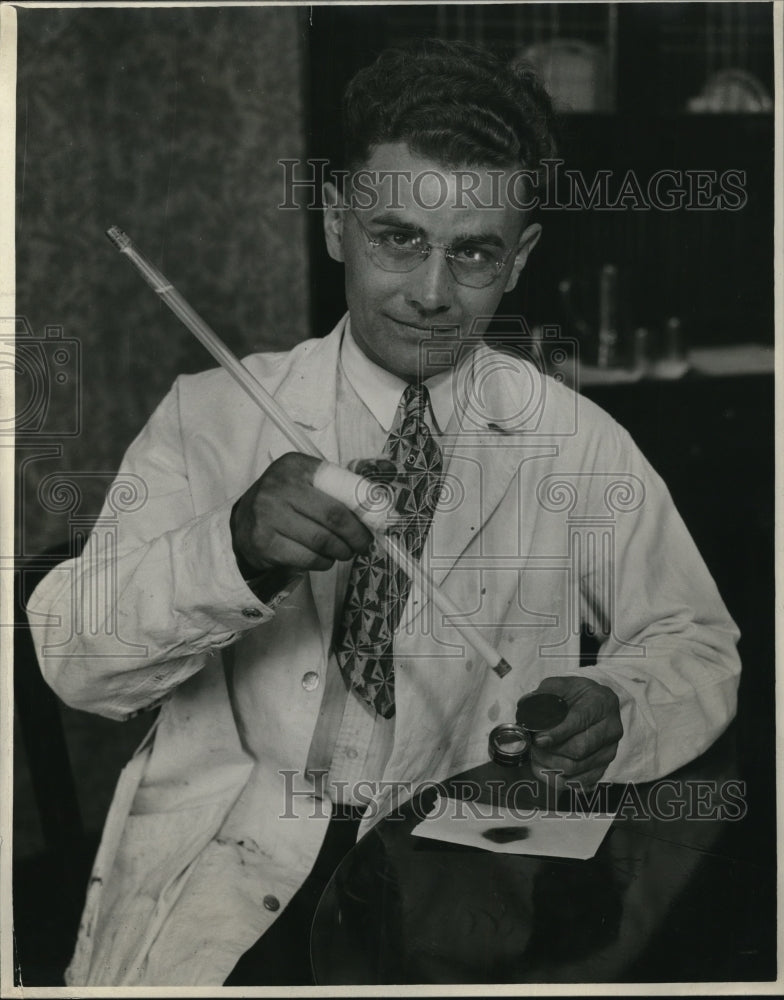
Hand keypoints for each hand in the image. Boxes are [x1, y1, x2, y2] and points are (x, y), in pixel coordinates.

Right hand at [231, 452, 374, 573]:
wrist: (244, 523)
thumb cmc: (286, 502)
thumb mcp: (307, 483)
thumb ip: (339, 487)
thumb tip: (380, 505)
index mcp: (296, 465)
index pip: (341, 485)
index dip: (364, 506)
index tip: (376, 520)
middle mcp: (279, 485)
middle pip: (334, 516)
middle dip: (356, 535)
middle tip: (364, 544)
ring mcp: (268, 514)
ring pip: (322, 540)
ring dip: (341, 551)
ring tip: (345, 552)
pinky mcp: (264, 542)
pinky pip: (307, 558)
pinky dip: (323, 562)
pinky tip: (324, 559)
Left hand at [528, 676, 622, 788]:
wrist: (593, 705)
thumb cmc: (574, 695)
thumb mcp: (559, 685)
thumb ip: (544, 695)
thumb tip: (528, 714)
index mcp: (602, 702)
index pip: (579, 721)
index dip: (557, 733)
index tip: (538, 739)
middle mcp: (612, 728)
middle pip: (579, 749)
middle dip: (551, 751)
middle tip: (533, 747)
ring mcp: (610, 750)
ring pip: (577, 767)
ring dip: (550, 765)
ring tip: (536, 755)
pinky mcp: (604, 766)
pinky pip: (580, 782)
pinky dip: (559, 779)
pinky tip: (544, 768)